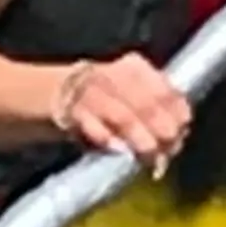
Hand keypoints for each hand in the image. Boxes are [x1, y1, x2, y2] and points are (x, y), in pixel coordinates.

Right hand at [50, 51, 192, 172]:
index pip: (166, 91)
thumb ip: (153, 115)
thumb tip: (178, 139)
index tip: (182, 136)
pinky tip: (116, 149)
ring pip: (124, 115)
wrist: (43, 95)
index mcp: (135, 68)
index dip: (178, 116)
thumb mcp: (129, 100)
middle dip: (162, 131)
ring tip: (148, 158)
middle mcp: (114, 73)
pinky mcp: (68, 108)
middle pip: (148, 103)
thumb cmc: (96, 103)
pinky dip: (105, 137)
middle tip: (167, 153)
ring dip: (139, 138)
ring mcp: (90, 89)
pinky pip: (91, 123)